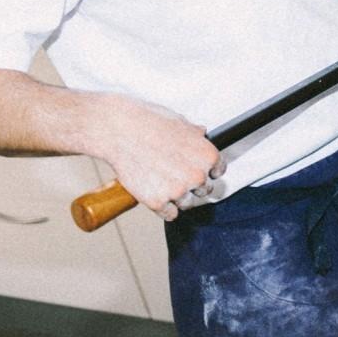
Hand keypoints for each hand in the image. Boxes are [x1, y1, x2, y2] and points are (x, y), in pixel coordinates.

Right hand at [94, 95, 224, 221]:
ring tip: (161, 181)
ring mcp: (178, 190)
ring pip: (186, 203)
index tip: (198, 171)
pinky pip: (170, 214)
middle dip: (191, 184)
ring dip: (176, 197)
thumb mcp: (180, 122)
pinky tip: (155, 194)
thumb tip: (202, 133)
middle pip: (204, 190)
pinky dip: (163, 208)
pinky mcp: (158, 202)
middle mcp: (197, 175)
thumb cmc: (149, 122)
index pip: (218, 171)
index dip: (207, 171)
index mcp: (207, 155)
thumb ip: (194, 134)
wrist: (119, 130)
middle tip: (174, 175)